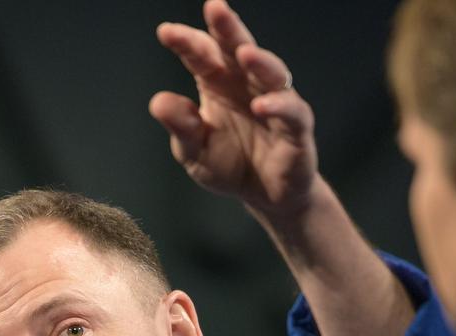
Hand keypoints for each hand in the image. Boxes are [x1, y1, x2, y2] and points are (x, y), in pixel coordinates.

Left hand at [151, 0, 316, 219]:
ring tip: (244, 53)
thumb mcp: (194, 152)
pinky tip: (260, 106)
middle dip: (227, 27)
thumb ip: (181, 127)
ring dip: (259, 60)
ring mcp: (274, 101)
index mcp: (217, 83)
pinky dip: (277, 106)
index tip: (166, 33)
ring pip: (270, 71)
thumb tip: (159, 102)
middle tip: (215, 7)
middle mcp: (246, 84)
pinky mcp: (297, 127)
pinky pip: (290, 111)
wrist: (265, 198)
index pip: (201, 55)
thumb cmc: (230, 166)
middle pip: (237, 47)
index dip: (185, 42)